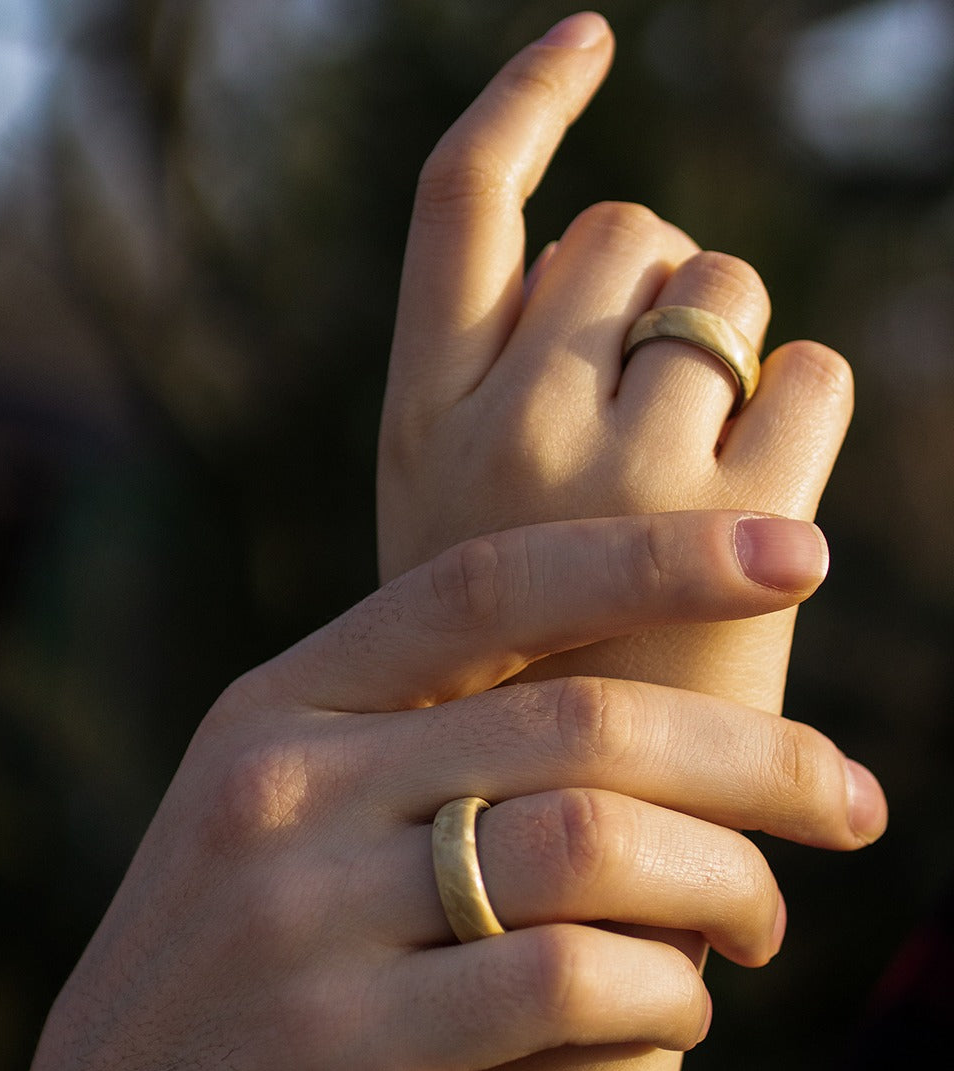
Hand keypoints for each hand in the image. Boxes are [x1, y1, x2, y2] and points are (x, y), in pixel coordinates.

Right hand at [17, 511, 884, 1070]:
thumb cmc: (238, 950)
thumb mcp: (289, 807)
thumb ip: (415, 740)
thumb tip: (622, 707)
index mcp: (281, 704)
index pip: (486, 582)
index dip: (653, 554)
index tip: (798, 550)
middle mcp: (287, 784)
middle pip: (577, 721)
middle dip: (754, 754)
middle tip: (851, 796)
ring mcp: (303, 913)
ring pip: (591, 843)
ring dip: (724, 880)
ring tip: (764, 918)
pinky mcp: (338, 1046)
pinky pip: (566, 981)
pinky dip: (663, 987)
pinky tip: (680, 1002)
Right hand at [378, 10, 851, 712]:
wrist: (547, 835)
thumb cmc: (509, 661)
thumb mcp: (446, 527)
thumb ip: (496, 396)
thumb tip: (615, 252)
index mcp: (417, 424)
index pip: (461, 203)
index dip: (525, 99)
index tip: (593, 37)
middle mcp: (502, 432)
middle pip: (623, 227)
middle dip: (653, 283)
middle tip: (645, 395)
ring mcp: (614, 481)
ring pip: (722, 288)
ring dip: (728, 349)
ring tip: (692, 469)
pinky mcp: (728, 537)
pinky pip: (809, 372)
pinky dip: (801, 413)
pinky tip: (758, 511)